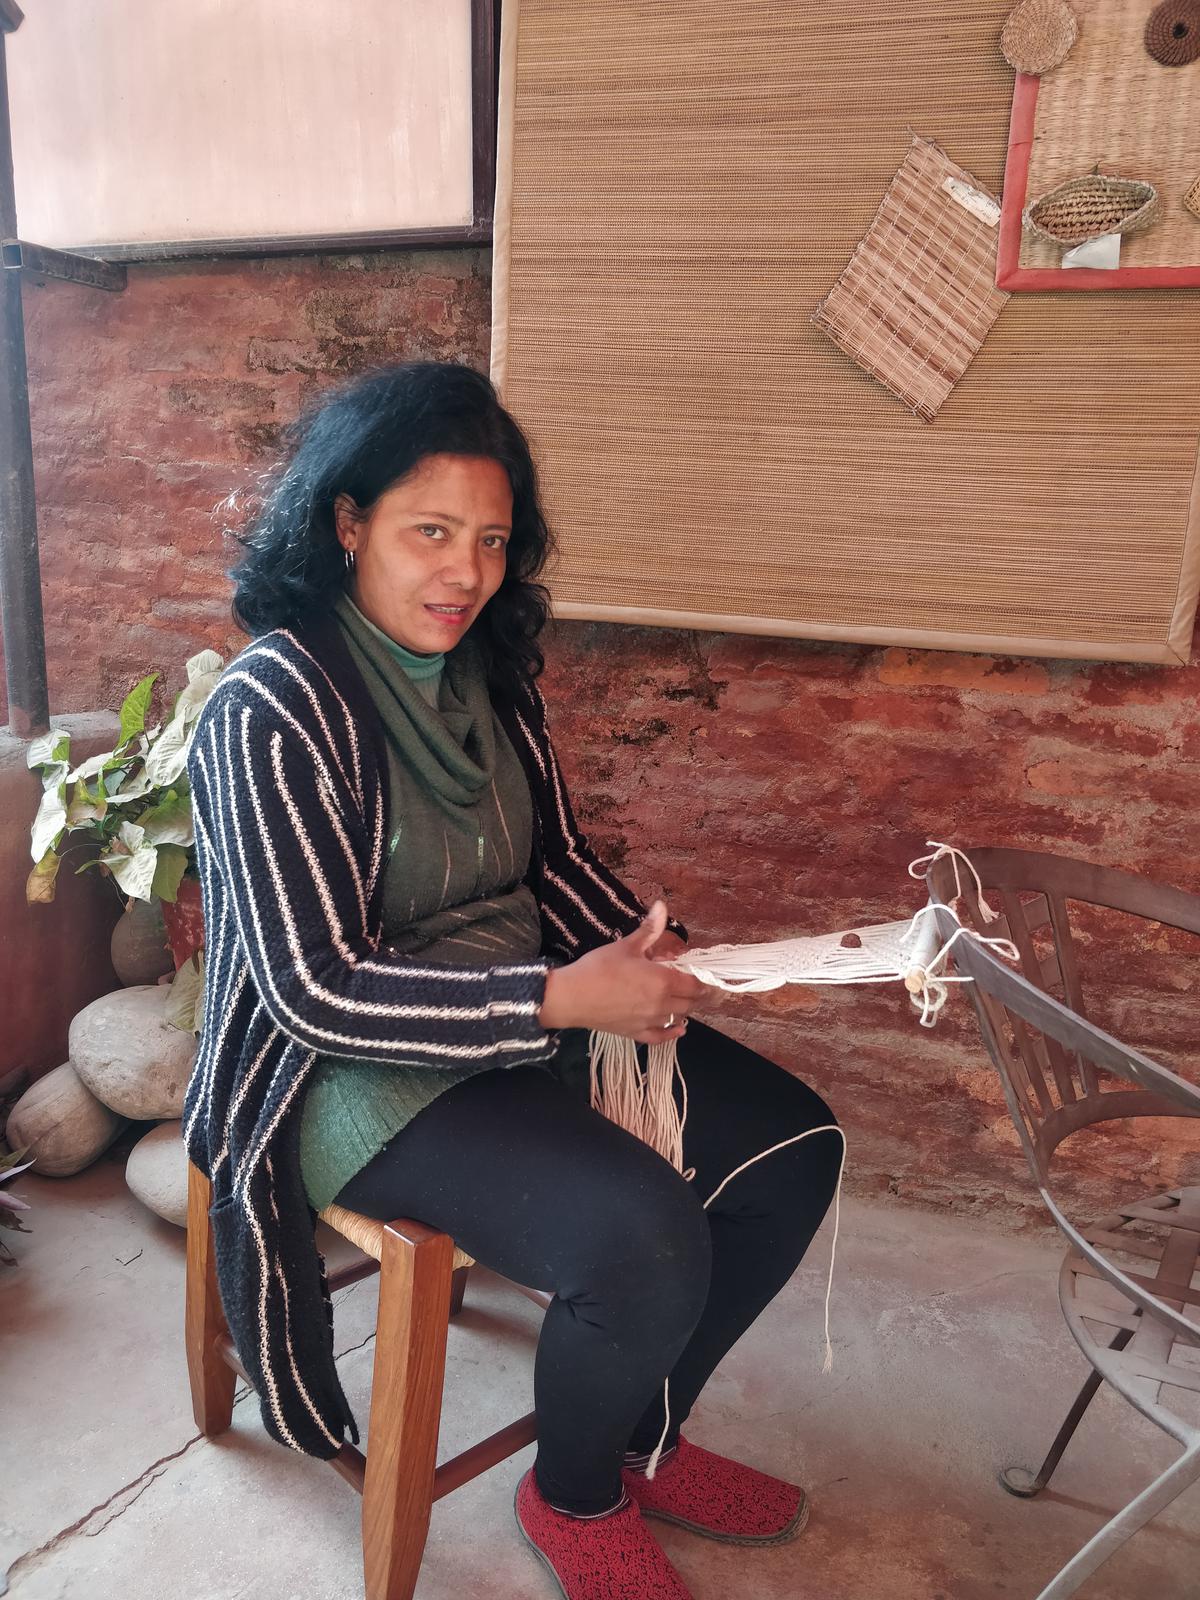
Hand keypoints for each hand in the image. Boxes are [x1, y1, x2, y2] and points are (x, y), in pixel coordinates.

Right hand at [539, 901, 703, 1043]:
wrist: (572, 997)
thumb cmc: (599, 968)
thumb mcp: (626, 945)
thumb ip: (649, 929)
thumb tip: (661, 906)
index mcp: (663, 981)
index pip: (696, 984)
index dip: (705, 980)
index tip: (708, 975)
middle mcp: (662, 1004)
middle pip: (691, 1002)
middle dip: (698, 994)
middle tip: (699, 985)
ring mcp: (650, 1021)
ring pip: (679, 1018)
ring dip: (685, 1008)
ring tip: (685, 999)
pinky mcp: (635, 1033)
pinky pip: (661, 1037)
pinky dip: (673, 1033)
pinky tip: (679, 1029)